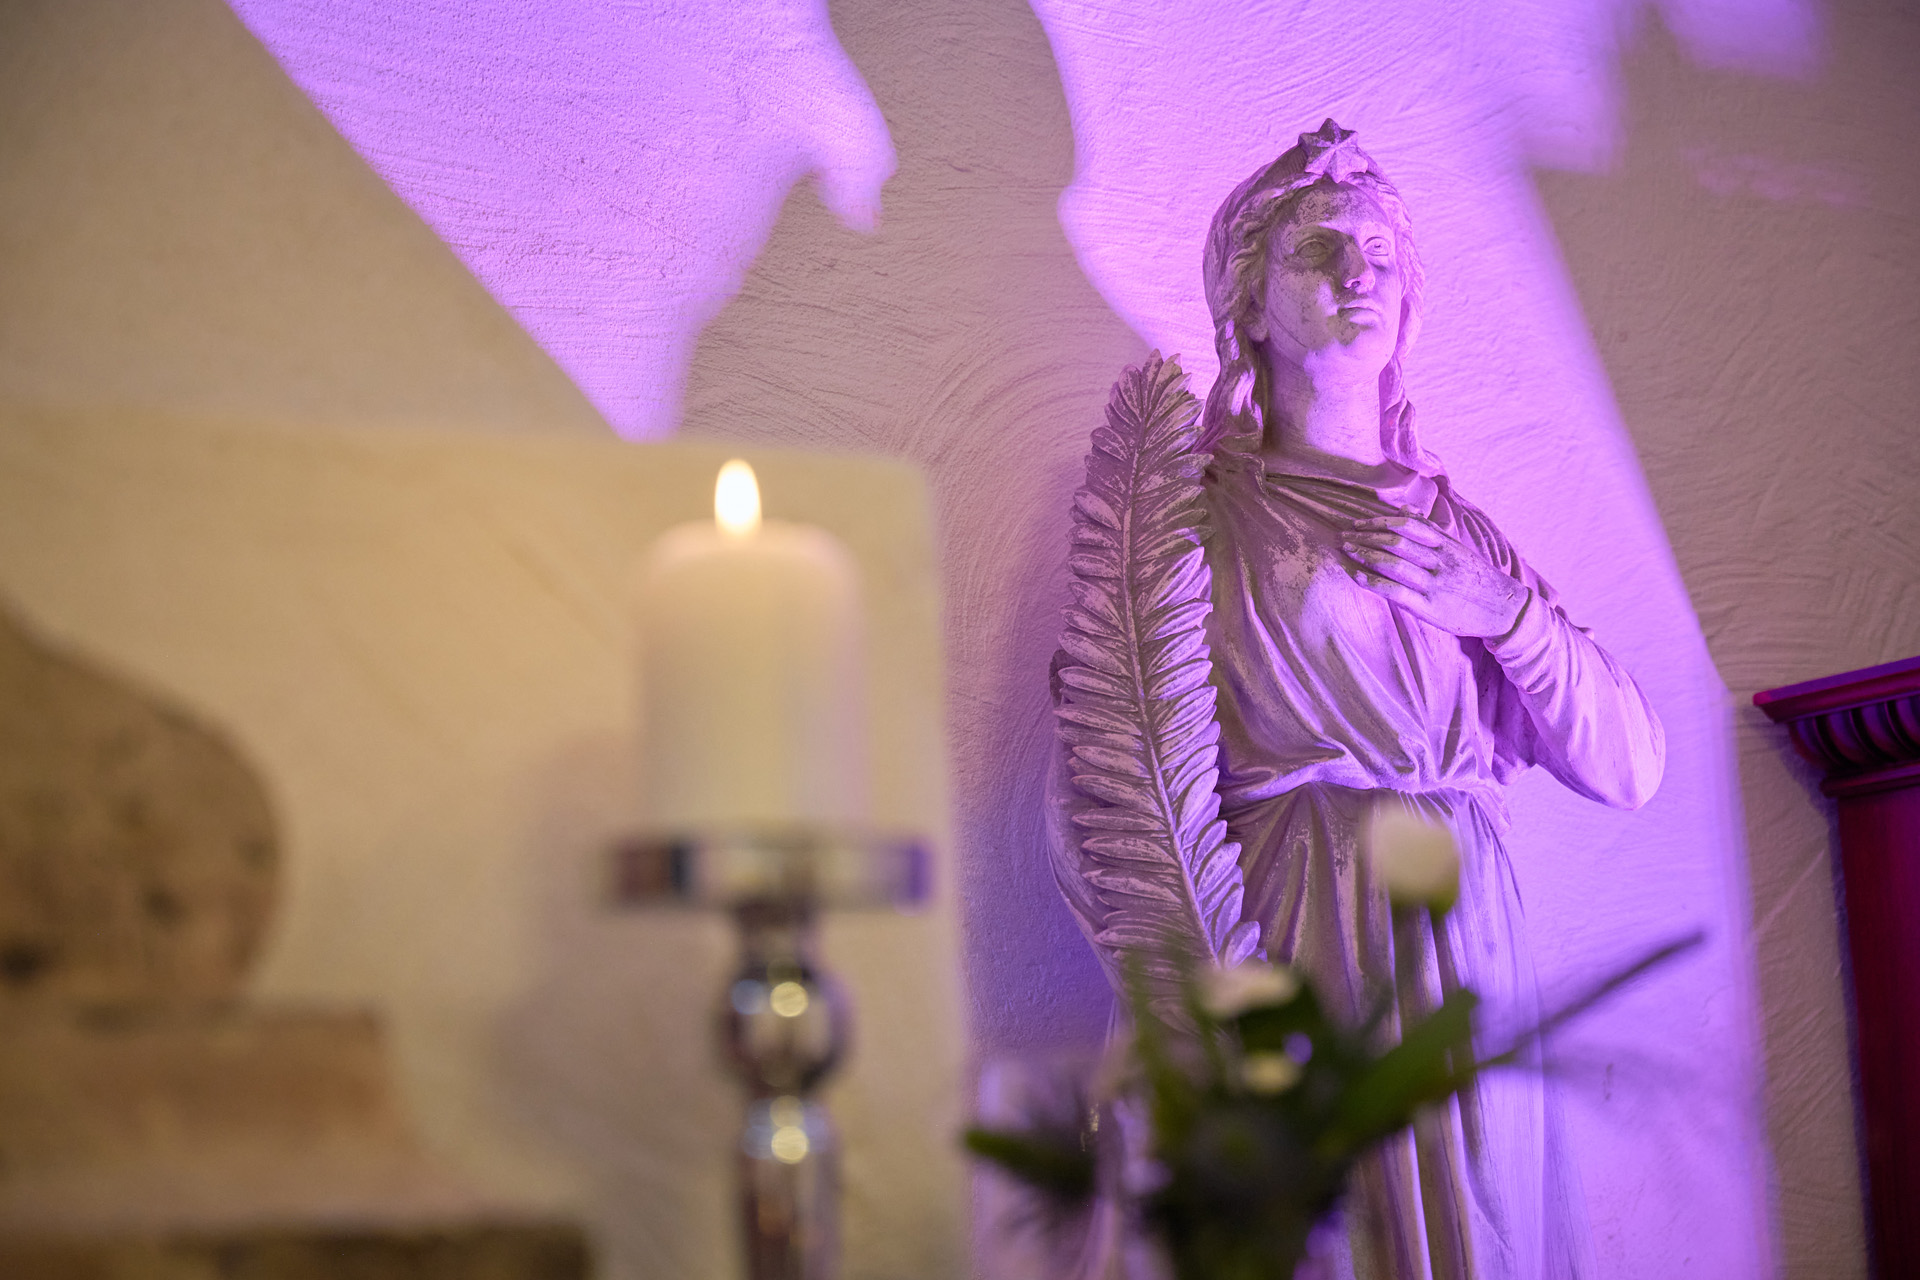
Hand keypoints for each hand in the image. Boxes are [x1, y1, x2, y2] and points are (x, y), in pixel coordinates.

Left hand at [1340, 514, 1527, 638]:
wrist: (1503, 608)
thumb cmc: (1475, 577)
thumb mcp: (1457, 548)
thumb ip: (1430, 529)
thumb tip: (1404, 509)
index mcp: (1445, 544)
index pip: (1408, 525)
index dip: (1380, 522)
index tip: (1359, 522)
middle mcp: (1439, 560)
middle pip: (1397, 541)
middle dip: (1367, 536)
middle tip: (1344, 535)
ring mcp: (1434, 583)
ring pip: (1394, 563)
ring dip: (1366, 554)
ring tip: (1347, 550)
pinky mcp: (1429, 606)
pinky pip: (1397, 591)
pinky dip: (1374, 582)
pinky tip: (1357, 576)